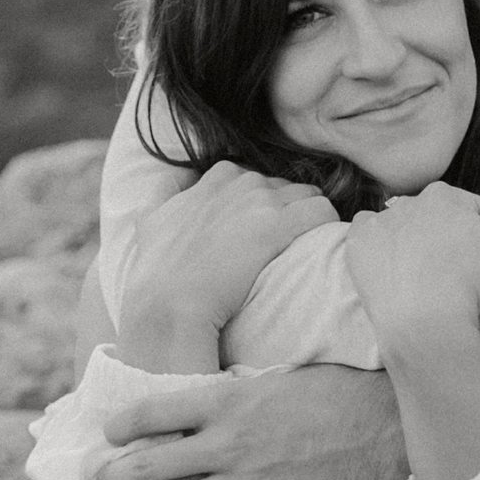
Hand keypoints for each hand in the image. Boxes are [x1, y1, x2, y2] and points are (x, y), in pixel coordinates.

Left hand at [93, 364, 403, 479]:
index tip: (110, 434)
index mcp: (230, 401)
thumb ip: (238, 393)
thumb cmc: (334, 393)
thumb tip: (206, 397)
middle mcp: (231, 443)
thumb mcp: (278, 378)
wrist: (384, 425)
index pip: (158, 410)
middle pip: (153, 465)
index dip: (125, 424)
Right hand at [114, 161, 336, 344]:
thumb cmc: (160, 270)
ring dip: (310, 220)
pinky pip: (323, 212)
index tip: (258, 232)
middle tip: (281, 247)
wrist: (168, 302)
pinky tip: (322, 247)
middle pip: (287, 188)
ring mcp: (261, 201)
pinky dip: (328, 227)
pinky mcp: (278, 225)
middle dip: (288, 212)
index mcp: (217, 177)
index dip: (263, 205)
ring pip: (310, 197)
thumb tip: (170, 181)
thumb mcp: (152, 221)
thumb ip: (162, 195)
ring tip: (303, 250)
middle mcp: (242, 181)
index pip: (258, 179)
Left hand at [345, 183, 479, 344]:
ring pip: (402, 226)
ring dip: (412, 241)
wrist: (423, 320)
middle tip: (459, 271)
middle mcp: (409, 201)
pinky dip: (379, 249)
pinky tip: (393, 267)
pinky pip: (369, 239)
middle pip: (437, 218)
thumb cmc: (470, 280)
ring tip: (424, 273)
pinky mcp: (358, 246)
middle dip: (449, 237)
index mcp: (446, 195)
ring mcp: (380, 223)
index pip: (474, 211)